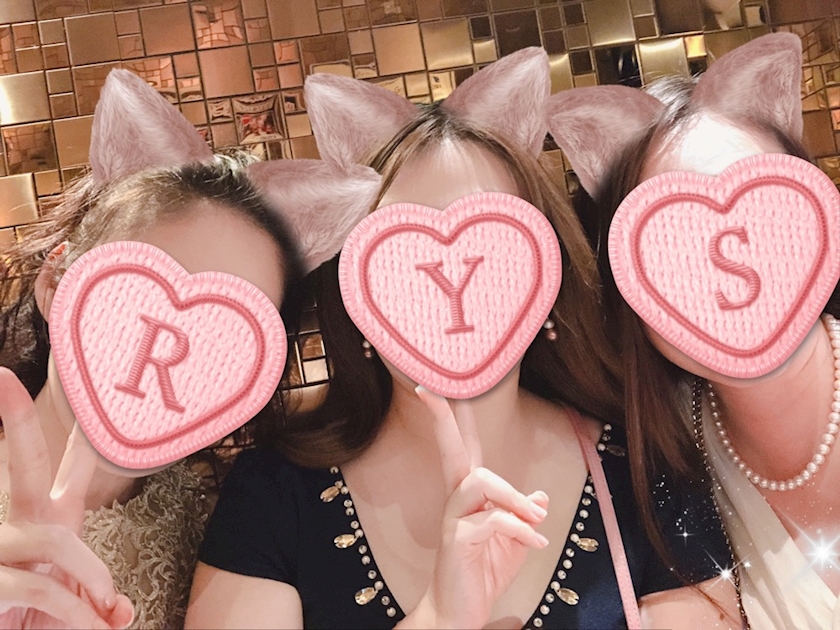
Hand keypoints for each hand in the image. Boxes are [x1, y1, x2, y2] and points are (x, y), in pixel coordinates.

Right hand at [0, 367, 133, 628]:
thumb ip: (100, 598)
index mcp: (47, 515)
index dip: (75, 432)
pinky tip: (93, 628)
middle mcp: (19, 519)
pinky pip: (45, 587)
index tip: (54, 381)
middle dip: (14, 418)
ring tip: (104, 612)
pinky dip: (78, 613)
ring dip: (91, 577)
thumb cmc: (38, 618)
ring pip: (56, 539)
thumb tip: (124, 615)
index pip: (64, 464)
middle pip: (24, 460)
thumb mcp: (77, 602)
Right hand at [405, 387, 548, 628]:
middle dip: (452, 428)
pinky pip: (494, 521)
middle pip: (455, 452)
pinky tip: (536, 543)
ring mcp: (453, 518)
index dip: (445, 418)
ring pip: (480, 481)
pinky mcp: (457, 539)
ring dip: (513, 497)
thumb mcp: (514, 544)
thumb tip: (539, 496)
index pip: (457, 448)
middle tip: (467, 436)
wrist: (460, 614)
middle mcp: (456, 500)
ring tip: (534, 521)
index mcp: (467, 496)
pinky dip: (522, 530)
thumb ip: (524, 517)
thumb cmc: (482, 574)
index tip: (428, 389)